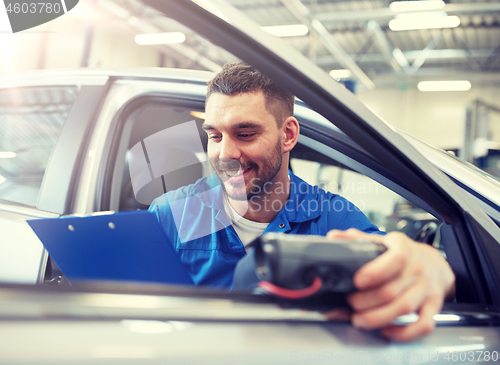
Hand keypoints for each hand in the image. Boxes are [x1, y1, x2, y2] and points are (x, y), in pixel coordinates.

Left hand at [325, 228, 455, 341]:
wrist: (435, 264)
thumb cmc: (404, 254)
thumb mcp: (383, 241)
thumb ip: (357, 239)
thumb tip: (333, 237)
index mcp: (403, 249)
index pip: (395, 259)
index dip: (375, 272)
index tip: (357, 281)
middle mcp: (417, 269)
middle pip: (391, 290)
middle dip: (365, 301)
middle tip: (350, 303)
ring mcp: (426, 289)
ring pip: (404, 308)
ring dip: (378, 318)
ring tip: (359, 320)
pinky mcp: (433, 306)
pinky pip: (423, 324)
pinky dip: (404, 333)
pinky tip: (386, 331)